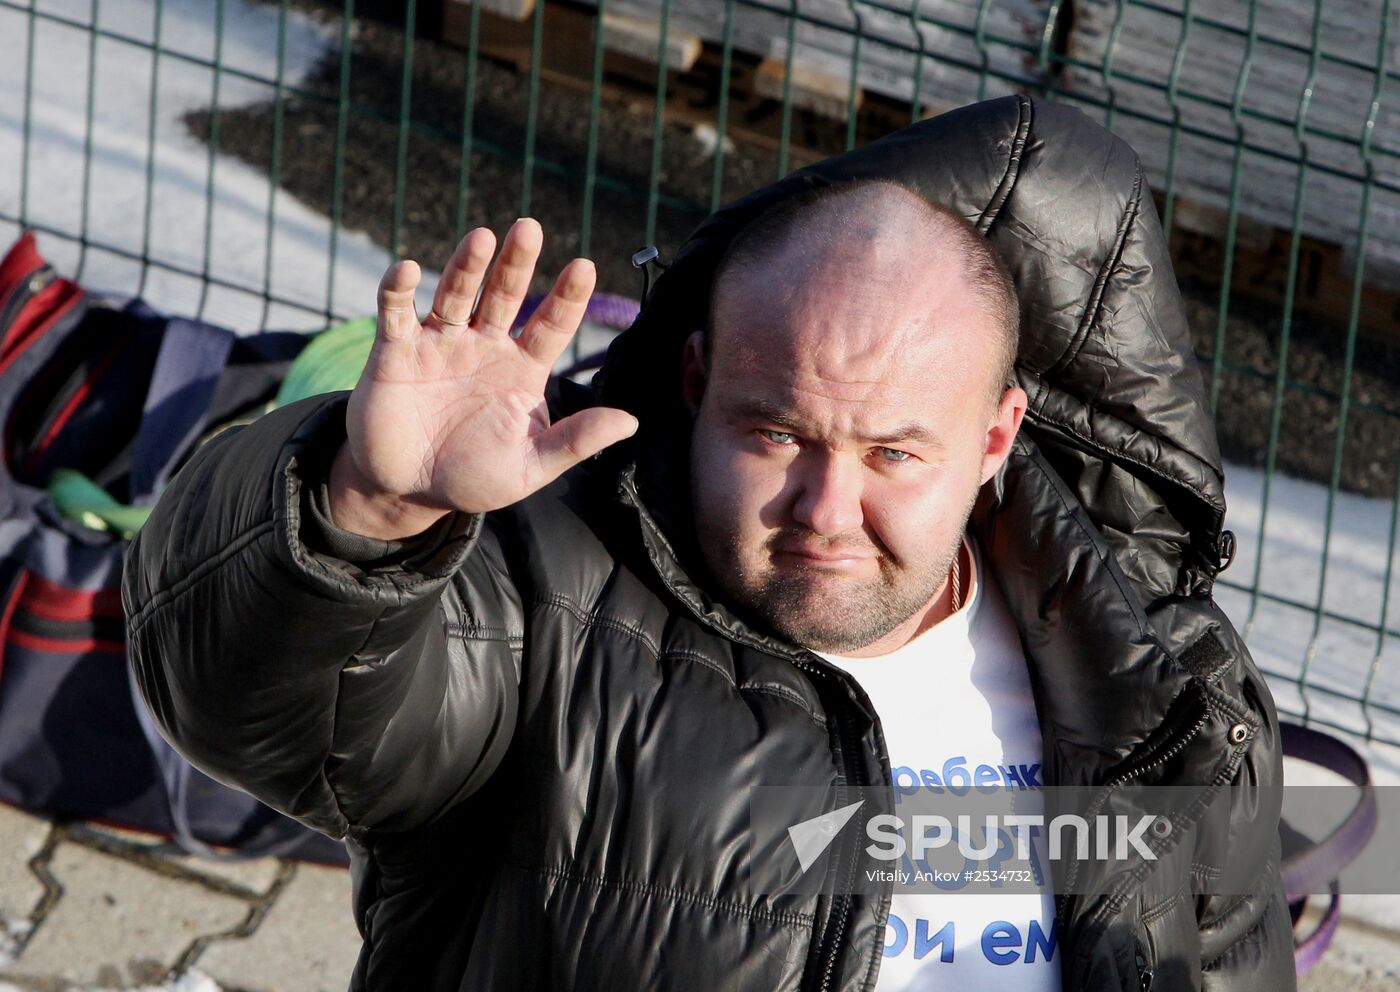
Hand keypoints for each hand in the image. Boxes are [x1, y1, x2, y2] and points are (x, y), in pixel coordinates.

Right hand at [328, 219, 638, 539]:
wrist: (407, 490)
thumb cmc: (471, 477)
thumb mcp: (529, 467)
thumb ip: (575, 441)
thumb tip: (631, 422)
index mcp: (521, 369)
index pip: (551, 325)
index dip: (567, 297)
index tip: (584, 268)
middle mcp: (483, 346)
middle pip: (504, 295)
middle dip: (516, 263)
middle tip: (529, 228)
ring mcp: (440, 344)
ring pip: (456, 294)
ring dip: (466, 265)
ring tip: (482, 238)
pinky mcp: (395, 351)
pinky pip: (397, 312)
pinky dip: (398, 290)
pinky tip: (407, 270)